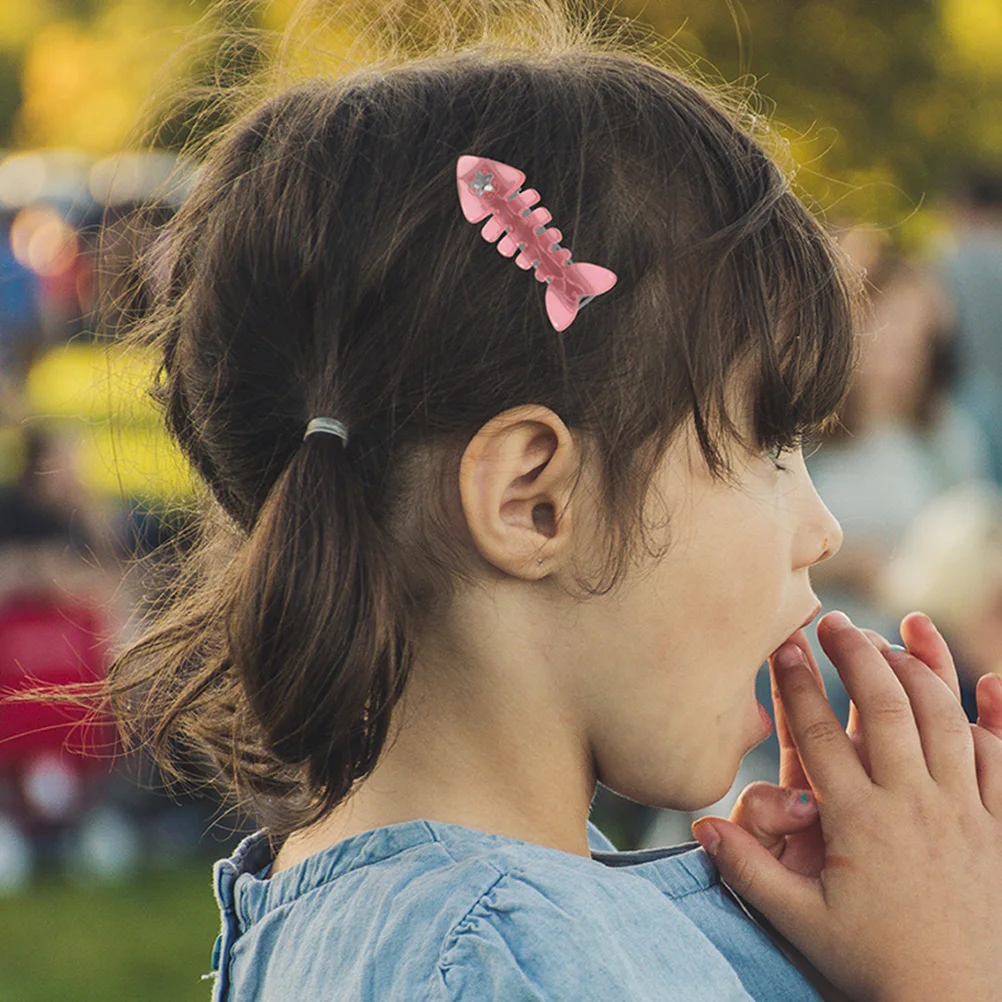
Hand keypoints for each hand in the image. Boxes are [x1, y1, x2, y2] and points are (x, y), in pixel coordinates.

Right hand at [697, 612, 1001, 1001]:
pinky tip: (987, 683)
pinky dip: (995, 717)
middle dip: (858, 655)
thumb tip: (702, 827)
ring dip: (918, 670)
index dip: (797, 685)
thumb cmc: (875, 965)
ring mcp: (963, 811)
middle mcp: (913, 805)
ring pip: (944, 719)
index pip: (820, 735)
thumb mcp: (801, 922)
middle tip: (836, 622)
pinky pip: (1001, 758)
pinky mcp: (998, 827)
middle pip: (886, 708)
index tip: (784, 644)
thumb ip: (750, 870)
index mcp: (860, 823)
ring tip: (895, 637)